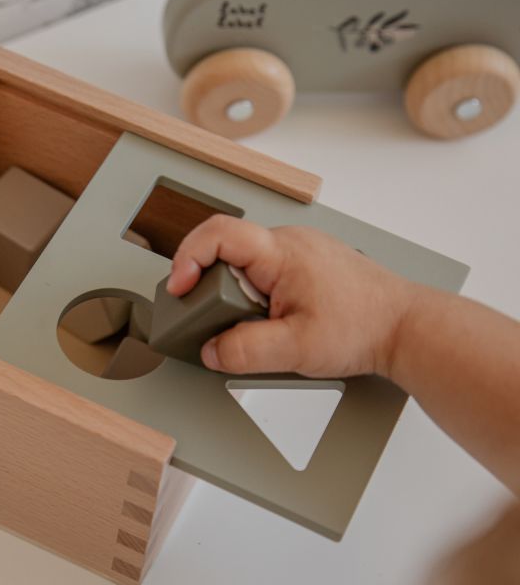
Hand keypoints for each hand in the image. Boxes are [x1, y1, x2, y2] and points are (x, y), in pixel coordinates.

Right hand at [167, 216, 416, 376]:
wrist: (406, 326)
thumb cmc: (364, 326)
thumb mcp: (297, 348)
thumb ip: (246, 351)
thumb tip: (212, 350)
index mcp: (282, 251)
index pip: (218, 234)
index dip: (188, 257)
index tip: (179, 288)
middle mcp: (288, 241)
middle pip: (226, 251)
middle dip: (212, 287)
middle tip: (218, 320)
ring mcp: (299, 249)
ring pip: (245, 263)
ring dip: (236, 293)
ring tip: (257, 324)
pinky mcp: (306, 262)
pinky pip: (264, 270)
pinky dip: (255, 293)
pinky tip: (273, 319)